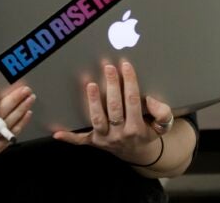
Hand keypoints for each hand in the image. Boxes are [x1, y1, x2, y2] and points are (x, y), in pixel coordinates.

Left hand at [52, 61, 174, 165]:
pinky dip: (68, 137)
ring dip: (93, 102)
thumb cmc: (147, 132)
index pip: (133, 101)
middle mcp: (119, 134)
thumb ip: (162, 113)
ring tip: (91, 84)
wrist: (137, 153)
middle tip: (108, 67)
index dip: (130, 82)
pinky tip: (57, 132)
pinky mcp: (93, 142)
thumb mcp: (161, 126)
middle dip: (112, 86)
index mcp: (137, 128)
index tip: (126, 65)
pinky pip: (80, 140)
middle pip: (115, 108)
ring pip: (97, 120)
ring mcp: (104, 139)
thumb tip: (151, 100)